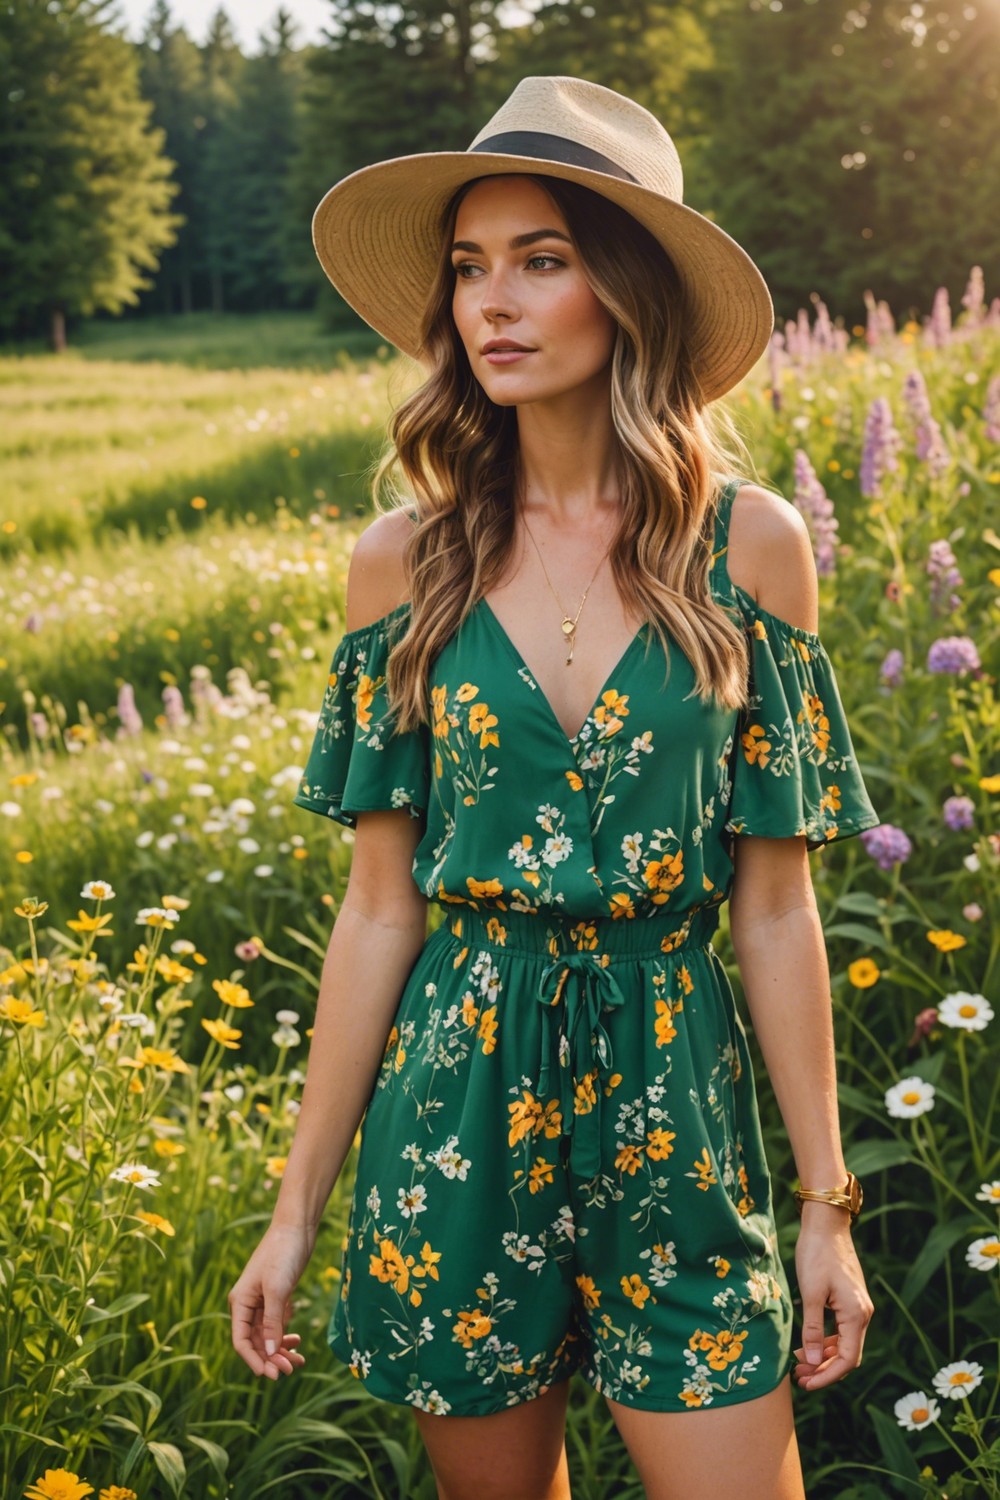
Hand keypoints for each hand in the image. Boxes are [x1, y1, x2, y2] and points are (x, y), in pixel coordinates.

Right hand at [229, 1221, 316, 1380]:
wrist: (297, 1228)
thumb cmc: (282, 1254)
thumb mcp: (277, 1289)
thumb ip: (272, 1322)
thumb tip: (271, 1353)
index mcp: (240, 1302)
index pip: (241, 1340)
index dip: (253, 1360)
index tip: (270, 1375)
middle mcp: (248, 1305)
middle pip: (256, 1342)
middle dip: (271, 1358)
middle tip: (290, 1370)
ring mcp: (263, 1302)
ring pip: (268, 1337)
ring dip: (281, 1351)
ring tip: (299, 1361)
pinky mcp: (278, 1298)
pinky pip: (278, 1325)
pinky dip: (286, 1336)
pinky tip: (297, 1342)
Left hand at [792, 1210, 873, 1390]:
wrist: (826, 1225)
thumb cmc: (816, 1255)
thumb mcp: (810, 1293)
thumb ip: (811, 1328)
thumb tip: (810, 1361)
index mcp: (856, 1315)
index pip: (847, 1359)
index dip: (827, 1376)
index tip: (806, 1384)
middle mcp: (862, 1314)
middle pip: (847, 1355)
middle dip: (823, 1369)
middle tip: (798, 1377)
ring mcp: (857, 1307)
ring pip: (843, 1343)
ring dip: (823, 1356)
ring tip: (798, 1363)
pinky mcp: (849, 1301)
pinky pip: (841, 1330)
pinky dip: (825, 1340)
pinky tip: (807, 1344)